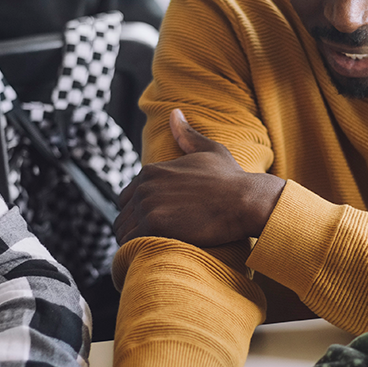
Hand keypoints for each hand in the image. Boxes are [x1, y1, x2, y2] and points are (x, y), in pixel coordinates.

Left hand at [114, 109, 285, 246]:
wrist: (245, 200)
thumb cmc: (232, 179)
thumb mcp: (209, 150)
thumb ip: (187, 135)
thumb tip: (174, 113)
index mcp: (151, 170)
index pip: (126, 199)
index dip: (138, 213)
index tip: (156, 224)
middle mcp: (144, 185)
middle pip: (122, 216)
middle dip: (134, 229)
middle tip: (155, 240)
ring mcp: (147, 205)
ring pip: (123, 232)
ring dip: (134, 242)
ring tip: (153, 249)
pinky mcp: (154, 225)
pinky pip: (131, 245)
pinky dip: (137, 252)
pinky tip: (153, 254)